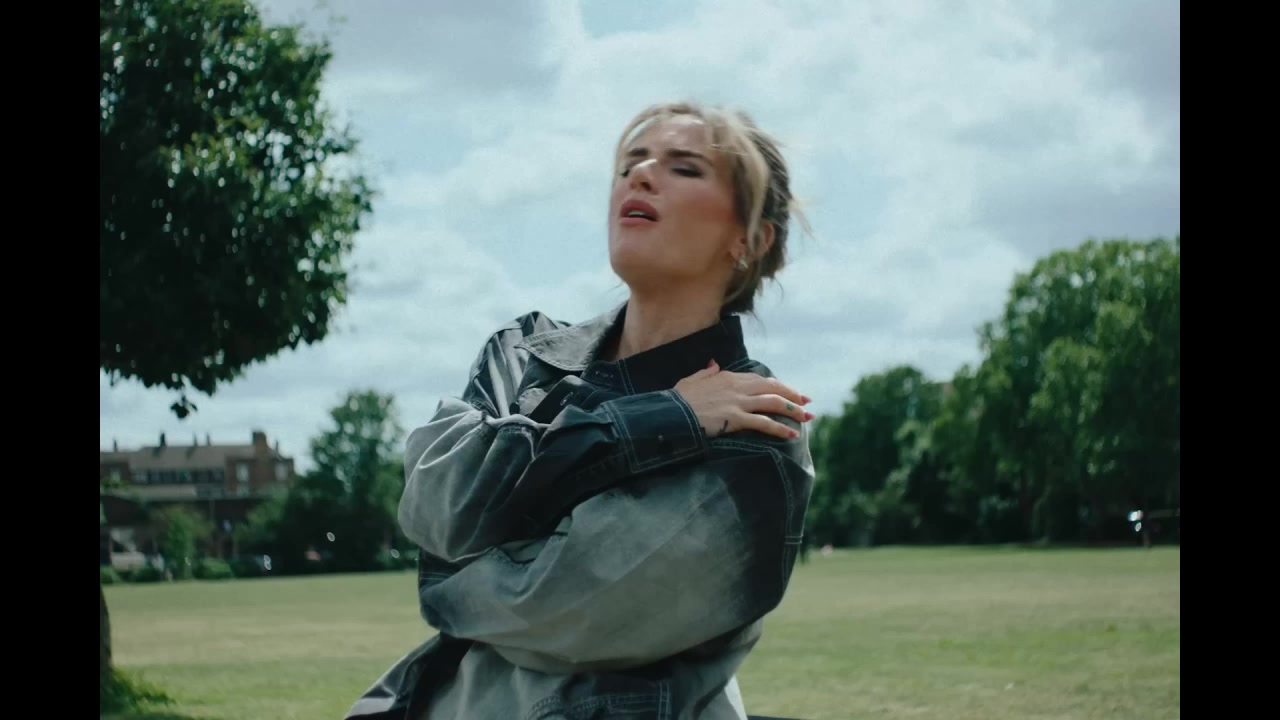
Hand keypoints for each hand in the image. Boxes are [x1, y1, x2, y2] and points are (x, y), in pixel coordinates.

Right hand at [674, 360, 812, 439]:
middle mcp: (737, 387)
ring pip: (773, 403)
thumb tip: (714, 364)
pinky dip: (780, 428)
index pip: (760, 380)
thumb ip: (706, 372)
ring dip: (793, 410)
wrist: (671, 412)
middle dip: (793, 396)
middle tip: (807, 403)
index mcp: (728, 377)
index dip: (778, 386)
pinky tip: (791, 435)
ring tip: (807, 418)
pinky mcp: (735, 418)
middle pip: (772, 389)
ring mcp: (737, 402)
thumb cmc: (678, 399)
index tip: (791, 392)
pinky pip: (763, 423)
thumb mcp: (692, 380)